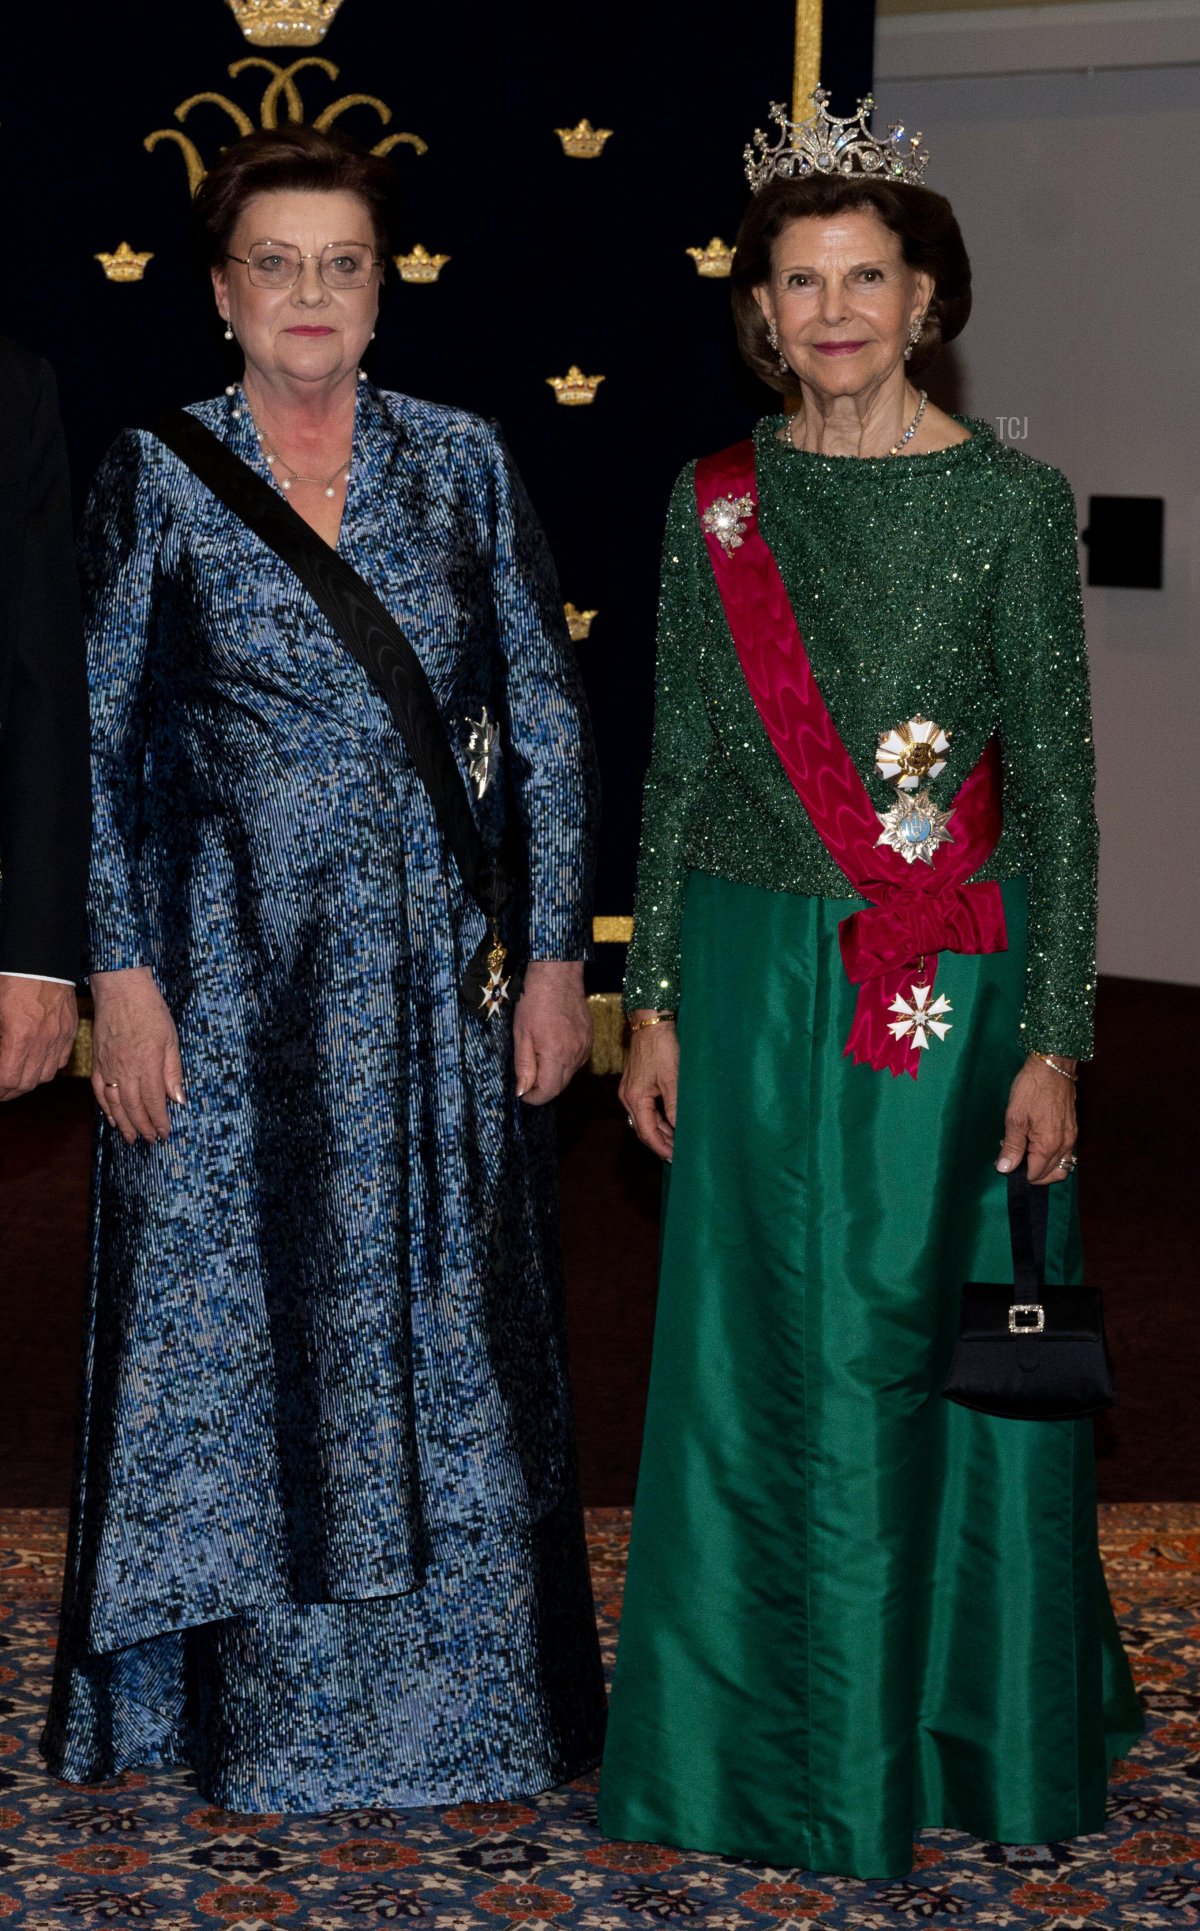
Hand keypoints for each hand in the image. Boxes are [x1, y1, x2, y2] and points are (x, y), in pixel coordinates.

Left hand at [0, 977, 78, 1100]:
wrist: (40, 959)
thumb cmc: (11, 980)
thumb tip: (0, 1057)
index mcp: (19, 1036)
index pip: (8, 1079)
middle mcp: (43, 1041)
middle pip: (26, 1083)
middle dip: (9, 1091)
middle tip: (0, 1090)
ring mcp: (59, 1036)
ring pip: (45, 1075)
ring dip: (28, 1081)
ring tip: (16, 1079)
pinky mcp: (69, 1029)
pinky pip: (60, 1060)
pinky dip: (47, 1068)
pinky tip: (36, 1063)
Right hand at [91, 965, 184, 1143]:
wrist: (121, 990)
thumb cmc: (150, 1011)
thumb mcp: (171, 1039)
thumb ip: (173, 1072)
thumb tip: (179, 1100)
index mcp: (147, 1064)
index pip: (153, 1102)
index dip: (159, 1121)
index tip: (165, 1134)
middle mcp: (125, 1070)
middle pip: (134, 1107)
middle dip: (143, 1127)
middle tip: (150, 1141)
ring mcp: (108, 1067)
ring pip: (115, 1104)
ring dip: (124, 1124)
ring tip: (132, 1138)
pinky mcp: (98, 1061)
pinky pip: (100, 1091)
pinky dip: (105, 1108)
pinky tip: (113, 1118)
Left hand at [512, 960, 591, 1105]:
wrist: (558, 975)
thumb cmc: (534, 1001)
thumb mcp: (521, 1034)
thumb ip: (524, 1066)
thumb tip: (522, 1092)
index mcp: (556, 1055)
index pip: (548, 1091)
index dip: (533, 1098)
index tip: (522, 1094)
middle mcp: (575, 1055)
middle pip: (560, 1086)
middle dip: (543, 1089)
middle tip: (526, 1082)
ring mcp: (585, 1047)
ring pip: (569, 1074)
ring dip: (553, 1076)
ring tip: (537, 1060)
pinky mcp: (590, 1039)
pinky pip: (577, 1061)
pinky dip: (563, 1063)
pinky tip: (552, 1049)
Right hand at [619, 1013, 677, 1162]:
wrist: (650, 1023)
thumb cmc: (661, 1048)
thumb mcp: (672, 1080)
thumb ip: (674, 1107)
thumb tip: (679, 1130)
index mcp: (635, 1098)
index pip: (647, 1133)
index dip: (661, 1148)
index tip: (674, 1158)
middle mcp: (627, 1097)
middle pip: (643, 1129)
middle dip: (660, 1143)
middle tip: (678, 1153)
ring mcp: (629, 1091)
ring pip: (644, 1120)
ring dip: (660, 1131)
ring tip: (676, 1140)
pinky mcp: (635, 1084)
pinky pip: (645, 1109)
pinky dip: (657, 1118)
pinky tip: (670, 1122)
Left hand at [996, 1054, 1077, 1184]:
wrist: (1053, 1065)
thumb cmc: (1031, 1088)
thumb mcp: (1014, 1117)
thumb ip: (1011, 1146)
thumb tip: (1005, 1168)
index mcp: (1049, 1144)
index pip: (1036, 1174)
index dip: (1019, 1174)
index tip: (1006, 1164)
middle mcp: (1065, 1145)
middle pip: (1052, 1174)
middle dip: (1032, 1174)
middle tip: (1014, 1162)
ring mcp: (1072, 1137)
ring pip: (1063, 1166)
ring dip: (1045, 1168)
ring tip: (1026, 1156)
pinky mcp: (1073, 1129)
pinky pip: (1066, 1154)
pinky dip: (1053, 1158)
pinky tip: (1037, 1147)